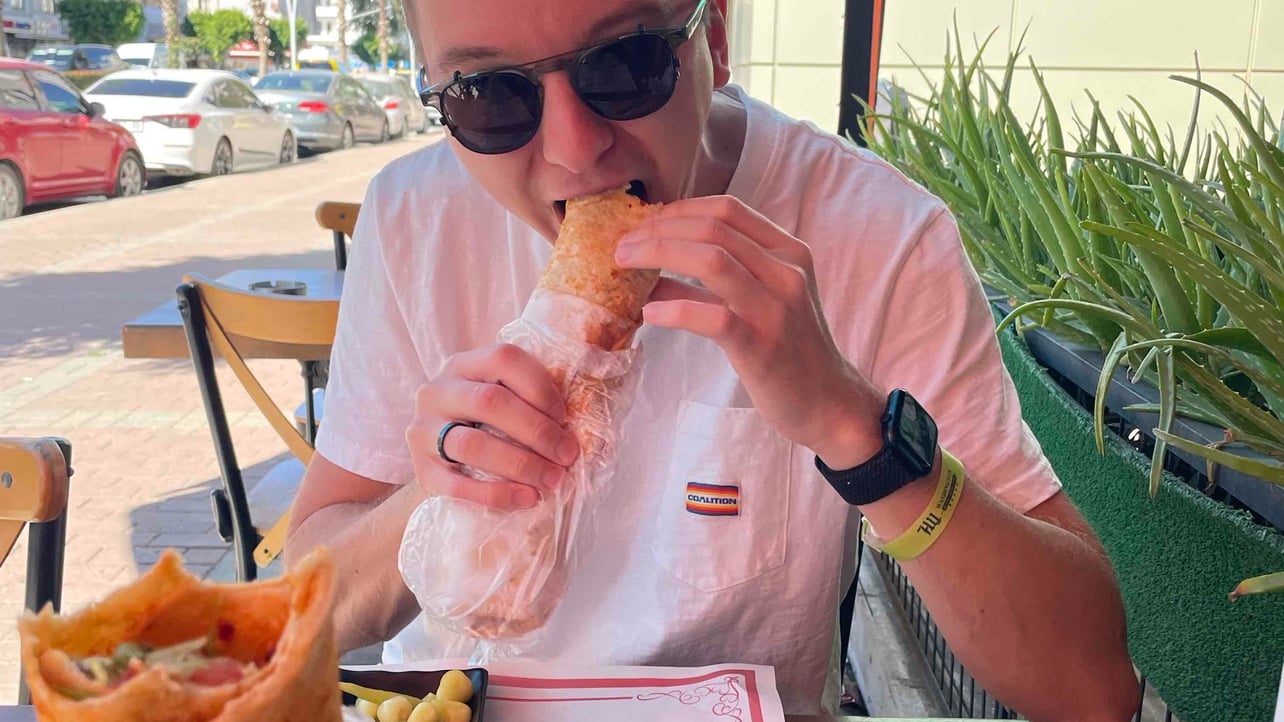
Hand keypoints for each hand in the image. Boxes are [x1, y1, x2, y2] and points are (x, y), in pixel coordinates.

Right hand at [406, 343, 579, 510]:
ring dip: (520, 464)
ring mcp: (423, 431)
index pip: (504, 359)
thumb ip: (529, 398)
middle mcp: (437, 391)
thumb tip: (578, 423)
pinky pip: (458, 486)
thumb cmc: (485, 422)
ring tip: (552, 479)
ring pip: (473, 444)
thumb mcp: (502, 396)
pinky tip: (527, 498)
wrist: (440, 453)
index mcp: (464, 365)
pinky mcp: (421, 471)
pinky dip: (498, 494)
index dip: (540, 387)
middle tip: (567, 454)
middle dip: (537, 431)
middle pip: (489, 402)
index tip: (565, 417)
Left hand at [615, 195, 883, 468]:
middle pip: (713, 229)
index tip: (646, 223)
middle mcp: (786, 272)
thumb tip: (651, 273)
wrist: (829, 403)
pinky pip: (711, 317)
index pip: (728, 210)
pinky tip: (648, 315)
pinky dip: (674, 310)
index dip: (679, 210)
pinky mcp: (762, 345)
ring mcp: (776, 307)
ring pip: (711, 260)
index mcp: (788, 253)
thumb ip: (714, 283)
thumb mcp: (761, 303)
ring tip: (627, 264)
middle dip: (659, 230)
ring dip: (660, 254)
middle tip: (623, 245)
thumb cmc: (790, 351)